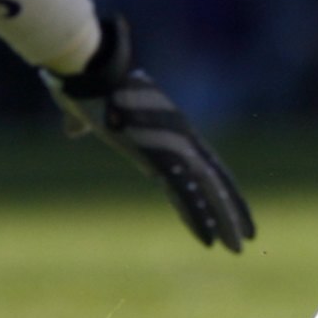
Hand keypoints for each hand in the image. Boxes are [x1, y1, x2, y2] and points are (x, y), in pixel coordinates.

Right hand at [44, 16, 254, 251]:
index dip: (219, 188)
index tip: (231, 210)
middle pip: (214, 180)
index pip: (204, 163)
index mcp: (169, 128)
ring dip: (222, 221)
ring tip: (236, 249)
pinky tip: (209, 242)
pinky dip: (198, 217)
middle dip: (230, 211)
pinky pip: (185, 193)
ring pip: (208, 190)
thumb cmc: (86, 83)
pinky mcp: (159, 154)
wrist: (89, 67)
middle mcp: (179, 137)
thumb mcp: (88, 110)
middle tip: (245, 240)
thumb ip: (83, 124)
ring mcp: (172, 145)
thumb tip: (72, 130)